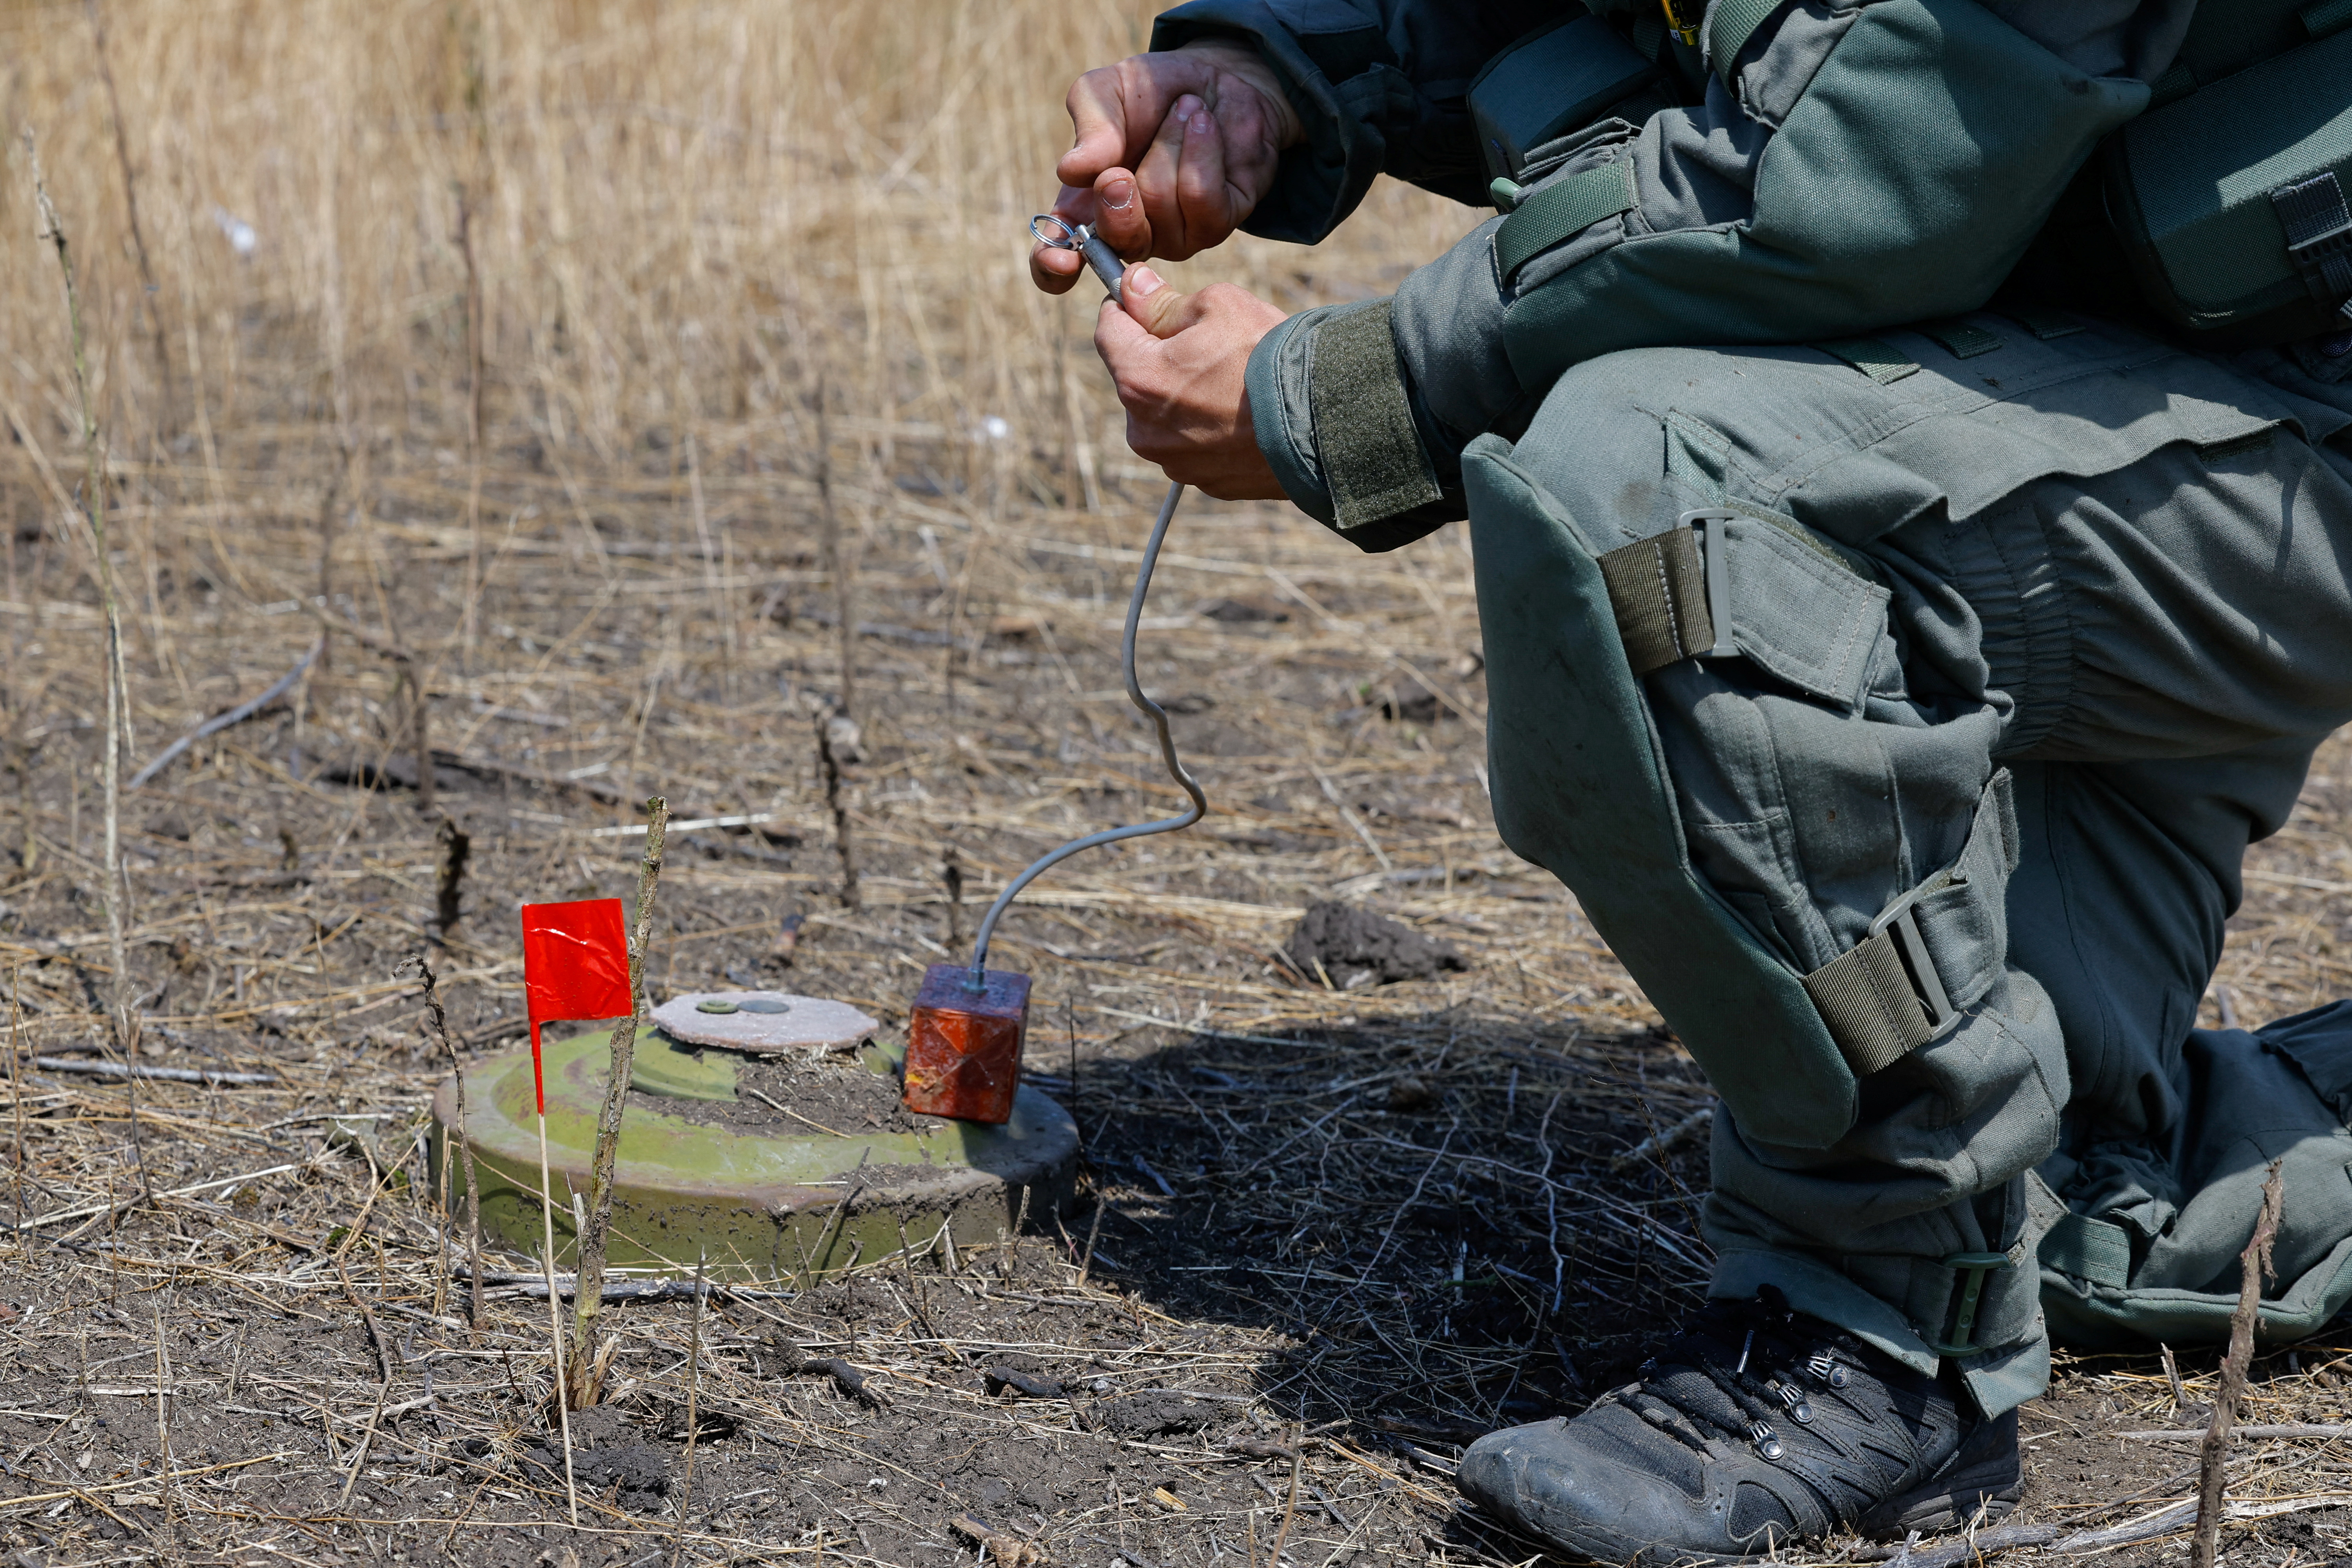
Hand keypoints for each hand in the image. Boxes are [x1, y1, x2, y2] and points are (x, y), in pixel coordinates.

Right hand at [1031, 40, 1301, 293]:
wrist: (1216, 79)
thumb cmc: (1150, 94)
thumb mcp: (1106, 92)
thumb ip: (1088, 126)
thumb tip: (1072, 170)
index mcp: (1084, 208)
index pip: (1058, 258)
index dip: (1055, 266)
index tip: (1066, 260)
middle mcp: (1128, 232)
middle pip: (1118, 241)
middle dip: (1118, 196)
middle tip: (1122, 161)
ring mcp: (1174, 235)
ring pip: (1161, 204)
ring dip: (1169, 143)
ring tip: (1180, 112)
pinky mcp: (1216, 224)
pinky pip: (1202, 196)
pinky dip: (1201, 148)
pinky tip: (1203, 125)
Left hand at [1098, 266, 1288, 499]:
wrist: (1324, 423)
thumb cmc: (1271, 357)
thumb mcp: (1218, 305)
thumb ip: (1165, 301)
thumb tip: (1134, 289)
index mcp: (1138, 379)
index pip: (1108, 331)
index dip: (1125, 307)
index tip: (1145, 297)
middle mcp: (1144, 430)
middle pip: (1137, 376)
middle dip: (1162, 355)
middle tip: (1210, 343)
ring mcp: (1174, 462)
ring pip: (1165, 414)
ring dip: (1185, 394)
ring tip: (1234, 382)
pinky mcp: (1205, 482)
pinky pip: (1194, 444)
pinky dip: (1210, 426)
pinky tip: (1244, 413)